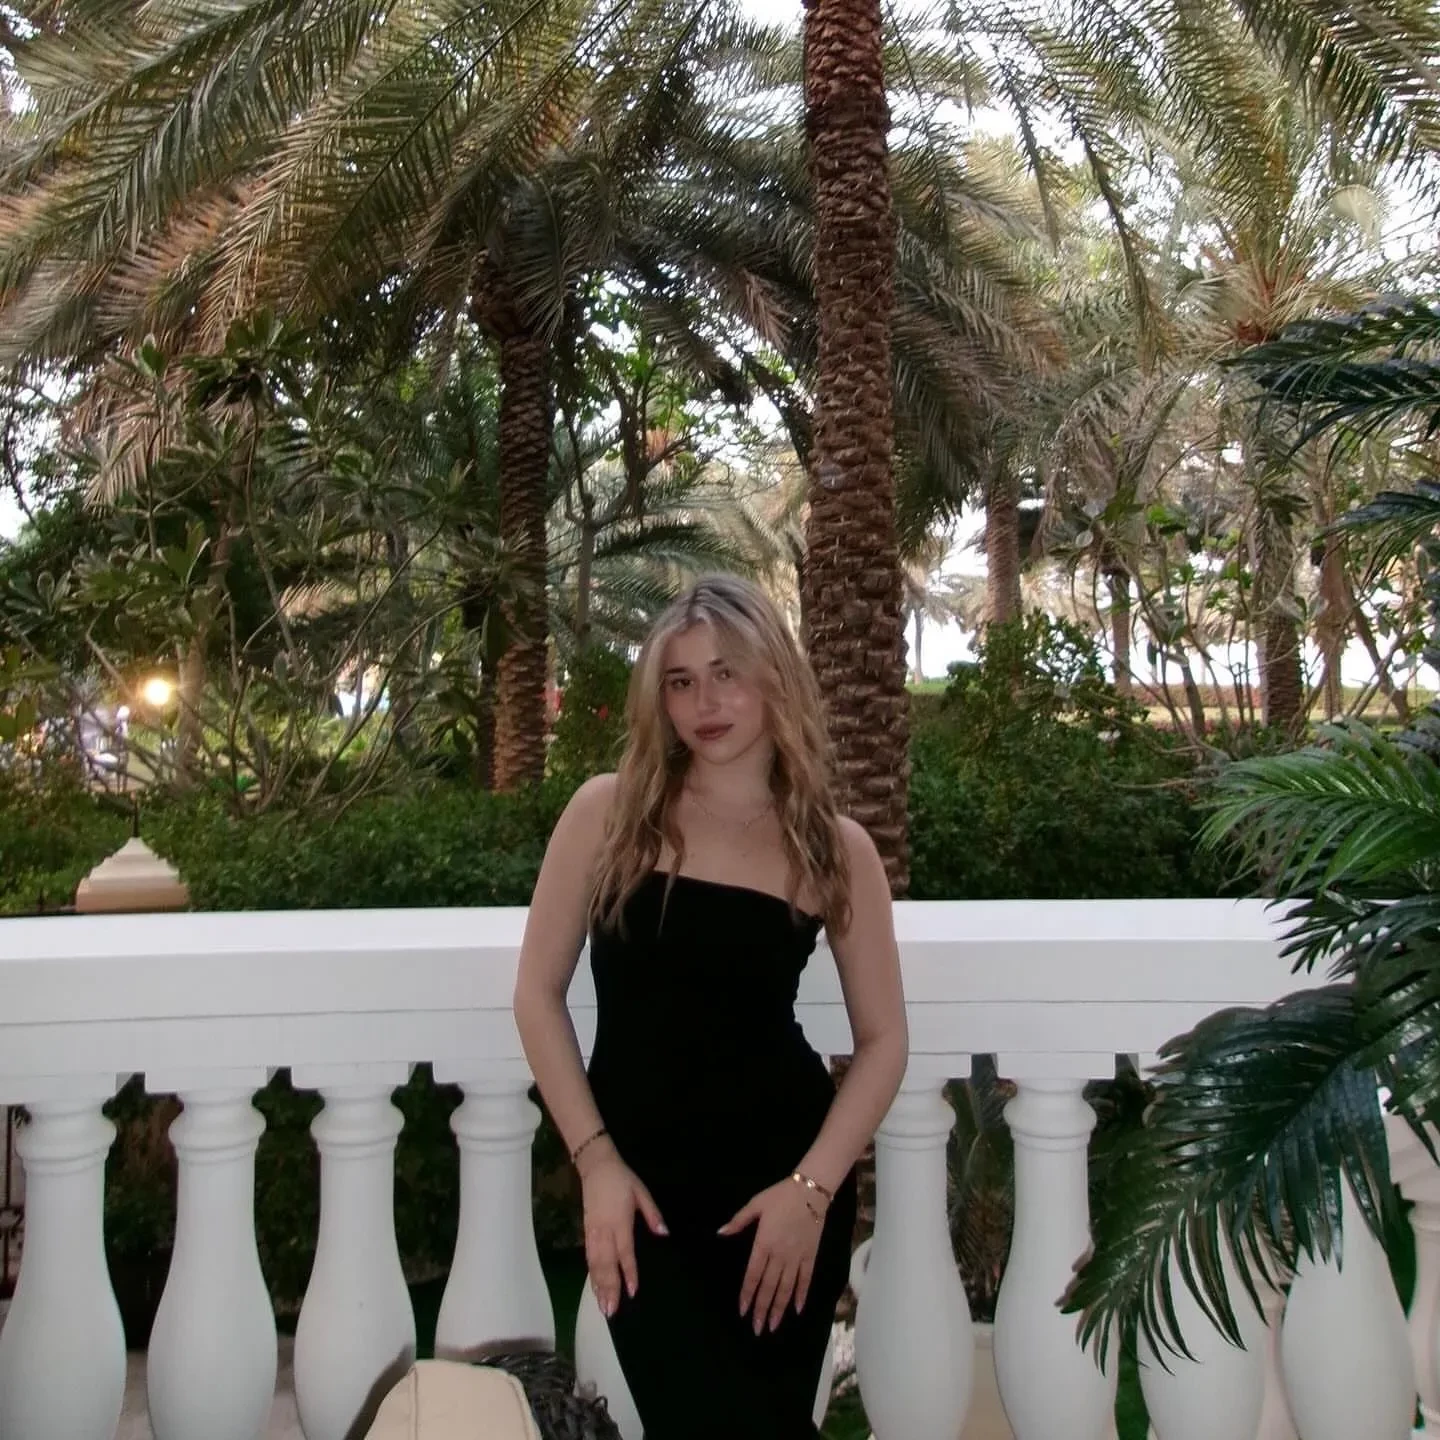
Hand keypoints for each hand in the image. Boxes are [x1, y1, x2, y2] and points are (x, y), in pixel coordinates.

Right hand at [580, 1145, 666, 1317]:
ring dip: (598, 1286)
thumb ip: (652, 1214)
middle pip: (606, 1264)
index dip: (629, 1272)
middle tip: (612, 1311)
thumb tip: (664, 1234)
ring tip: (603, 1306)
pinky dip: (591, 1275)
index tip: (633, 1291)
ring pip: (595, 1264)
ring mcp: (593, 1232)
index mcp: (620, 1221)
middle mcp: (604, 1230)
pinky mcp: (586, 1231)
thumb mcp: (642, 1192)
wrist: (595, 1166)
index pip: (625, 1252)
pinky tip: (594, 1287)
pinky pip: (588, 1257)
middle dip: (609, 1288)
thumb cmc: (622, 1179)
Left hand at [718, 1177, 825, 1333]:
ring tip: (773, 1326)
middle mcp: (779, 1255)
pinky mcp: (810, 1256)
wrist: (811, 1191)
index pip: (753, 1275)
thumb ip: (738, 1221)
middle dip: (762, 1309)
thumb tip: (720, 1233)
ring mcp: (796, 1257)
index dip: (747, 1294)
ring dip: (779, 1308)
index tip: (743, 1312)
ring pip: (786, 1288)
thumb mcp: (756, 1204)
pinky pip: (805, 1279)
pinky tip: (797, 1310)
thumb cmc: (780, 1196)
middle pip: (769, 1287)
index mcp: (763, 1243)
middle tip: (757, 1329)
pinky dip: (801, 1295)